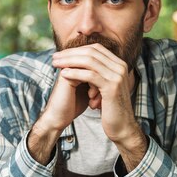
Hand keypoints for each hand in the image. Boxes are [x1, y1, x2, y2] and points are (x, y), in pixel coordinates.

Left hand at [52, 43, 147, 168]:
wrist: (122, 127)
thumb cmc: (110, 109)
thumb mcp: (104, 87)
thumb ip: (97, 73)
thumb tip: (80, 62)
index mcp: (119, 65)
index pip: (96, 49)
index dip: (77, 49)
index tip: (62, 54)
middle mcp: (120, 67)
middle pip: (91, 52)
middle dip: (70, 53)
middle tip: (54, 57)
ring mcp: (117, 76)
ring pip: (89, 61)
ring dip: (69, 61)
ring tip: (55, 64)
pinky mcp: (112, 87)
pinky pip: (90, 75)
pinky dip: (75, 73)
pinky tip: (63, 74)